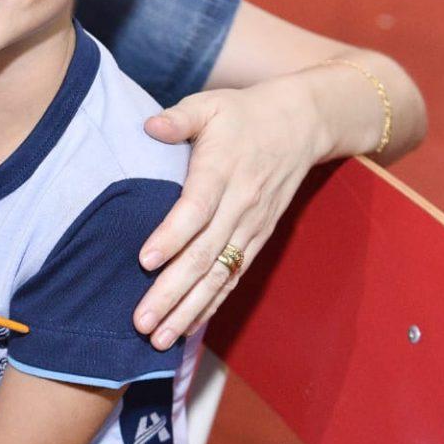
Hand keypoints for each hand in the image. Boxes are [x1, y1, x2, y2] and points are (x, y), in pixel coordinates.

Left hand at [133, 79, 320, 347]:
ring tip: (159, 339)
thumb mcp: (211, 105)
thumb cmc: (243, 113)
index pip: (196, 209)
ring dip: (189, 310)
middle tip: (142, 322)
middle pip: (204, 255)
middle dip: (172, 292)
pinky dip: (212, 305)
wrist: (302, 125)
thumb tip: (150, 126)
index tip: (144, 261)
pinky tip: (188, 328)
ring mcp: (251, 227)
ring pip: (218, 276)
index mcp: (223, 171)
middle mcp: (240, 205)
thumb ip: (180, 117)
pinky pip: (233, 278)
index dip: (172, 236)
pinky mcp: (258, 239)